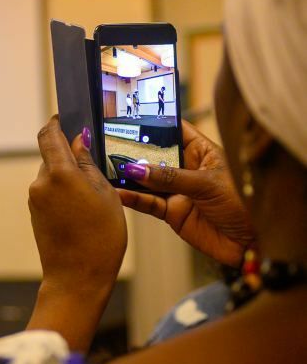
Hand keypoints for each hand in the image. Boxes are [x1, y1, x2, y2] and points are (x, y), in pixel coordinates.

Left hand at [27, 117, 126, 350]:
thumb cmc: (100, 237)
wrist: (77, 277)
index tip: (65, 117)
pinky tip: (83, 208)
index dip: (56, 123)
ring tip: (95, 193)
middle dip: (71, 156)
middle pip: (52, 156)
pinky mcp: (34, 213)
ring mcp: (35, 199)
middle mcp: (41, 182)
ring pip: (52, 175)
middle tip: (96, 162)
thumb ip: (88, 164)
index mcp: (59, 173)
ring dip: (69, 177)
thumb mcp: (106, 194)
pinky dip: (64, 193)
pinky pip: (50, 192)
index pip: (49, 135)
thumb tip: (78, 141)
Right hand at [117, 121, 254, 265]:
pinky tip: (120, 193)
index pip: (175, 131)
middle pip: (155, 156)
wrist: (252, 243)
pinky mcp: (172, 212)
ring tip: (109, 169)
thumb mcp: (208, 185)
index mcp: (203, 153)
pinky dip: (133, 199)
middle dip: (134, 152)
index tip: (130, 120)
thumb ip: (170, 177)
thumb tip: (138, 169)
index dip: (154, 125)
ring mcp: (178, 191)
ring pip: (147, 181)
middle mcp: (188, 169)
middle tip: (110, 146)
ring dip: (130, 177)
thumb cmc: (245, 205)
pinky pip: (148, 203)